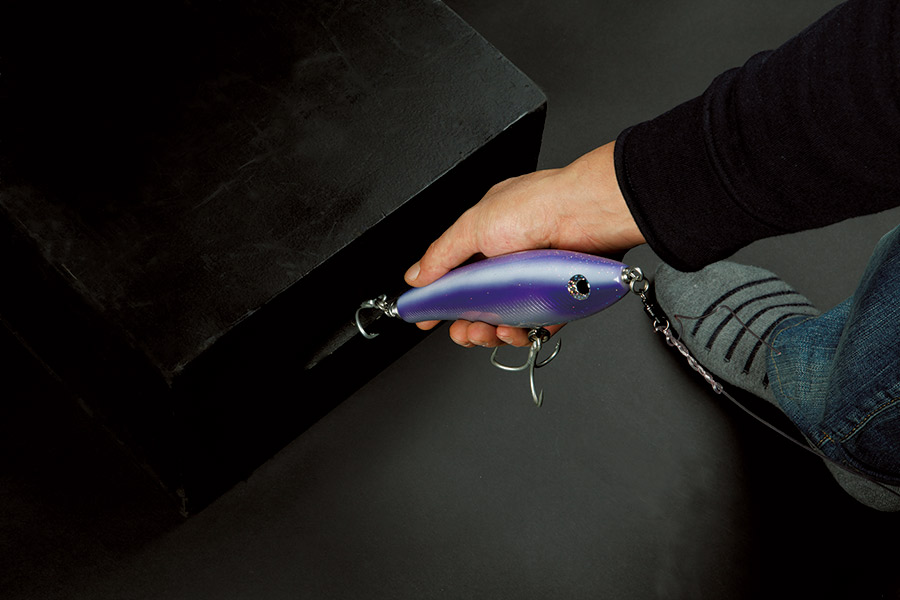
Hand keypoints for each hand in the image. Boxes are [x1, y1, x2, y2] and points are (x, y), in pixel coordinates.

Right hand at [404, 140, 644, 347]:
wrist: (586, 213)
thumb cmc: (537, 205)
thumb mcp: (473, 226)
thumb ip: (441, 255)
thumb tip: (416, 276)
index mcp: (487, 238)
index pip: (455, 276)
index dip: (438, 299)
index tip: (425, 318)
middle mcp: (511, 260)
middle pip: (479, 305)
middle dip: (465, 324)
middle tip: (462, 331)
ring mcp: (534, 282)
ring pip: (505, 320)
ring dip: (490, 333)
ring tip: (485, 331)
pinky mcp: (558, 299)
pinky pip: (536, 327)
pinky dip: (522, 334)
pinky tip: (513, 330)